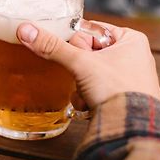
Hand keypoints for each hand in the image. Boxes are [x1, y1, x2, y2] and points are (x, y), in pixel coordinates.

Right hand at [17, 20, 159, 107]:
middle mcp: (133, 56)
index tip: (75, 54)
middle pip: (87, 52)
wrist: (131, 129)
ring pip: (89, 72)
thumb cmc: (118, 90)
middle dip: (78, 68)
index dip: (77, 43)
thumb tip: (27, 30)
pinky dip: (88, 96)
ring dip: (81, 84)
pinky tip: (91, 104)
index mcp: (131, 39)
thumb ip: (52, 46)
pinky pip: (96, 88)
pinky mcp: (122, 96)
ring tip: (89, 92)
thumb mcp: (81, 63)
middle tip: (83, 74)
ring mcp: (128, 77)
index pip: (92, 30)